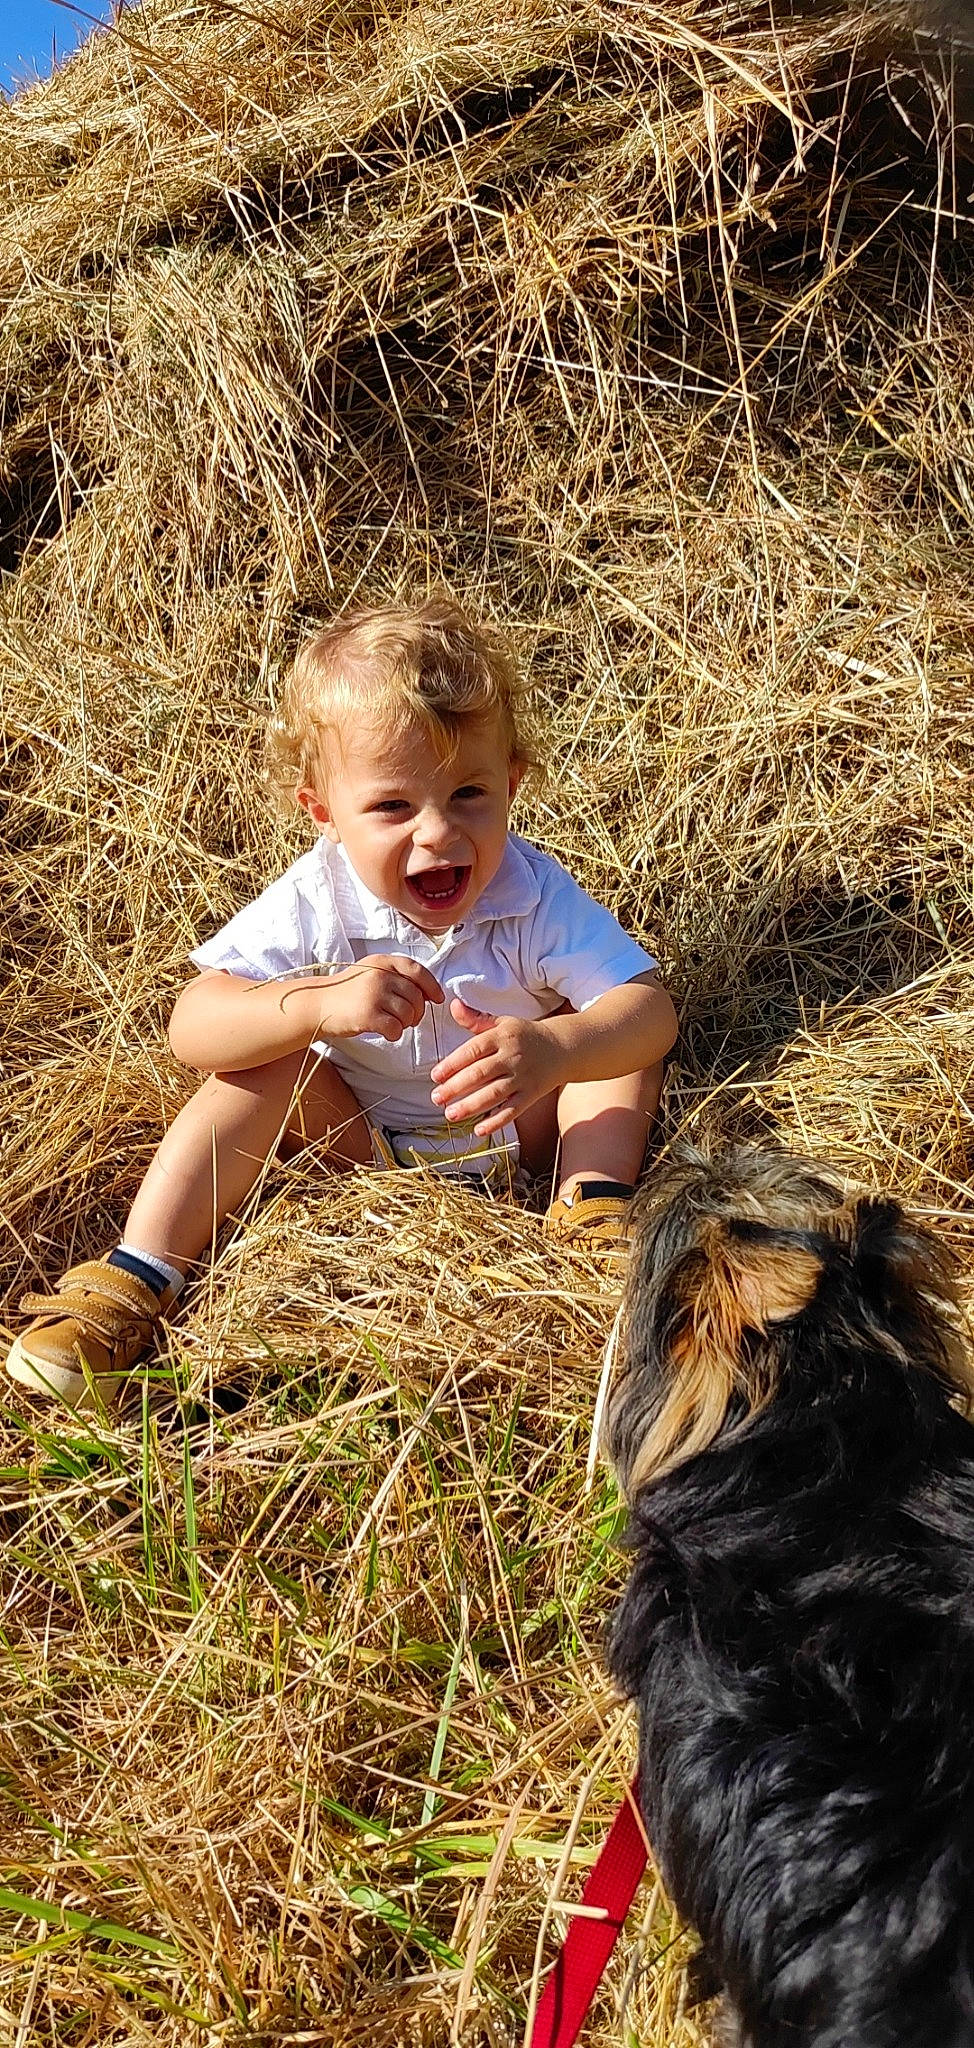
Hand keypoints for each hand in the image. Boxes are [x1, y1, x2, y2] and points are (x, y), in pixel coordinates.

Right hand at [309, 957, 442, 1041]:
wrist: (318, 1005)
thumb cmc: (348, 993)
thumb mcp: (371, 973)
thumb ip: (396, 976)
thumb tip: (429, 992)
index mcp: (382, 961)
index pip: (417, 970)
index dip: (432, 986)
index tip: (437, 998)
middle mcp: (380, 975)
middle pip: (416, 996)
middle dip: (417, 1011)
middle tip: (408, 1019)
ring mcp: (374, 994)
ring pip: (408, 1013)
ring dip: (405, 1024)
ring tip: (393, 1024)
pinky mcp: (368, 1015)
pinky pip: (396, 1028)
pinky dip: (395, 1034)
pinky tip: (386, 1033)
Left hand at [430, 998, 562, 1134]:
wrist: (562, 1047)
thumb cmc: (524, 1035)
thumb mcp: (502, 1023)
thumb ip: (475, 1019)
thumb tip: (453, 1004)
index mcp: (502, 1037)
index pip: (473, 1050)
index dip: (453, 1063)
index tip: (435, 1075)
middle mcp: (512, 1057)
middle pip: (480, 1074)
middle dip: (456, 1087)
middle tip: (437, 1098)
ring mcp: (523, 1077)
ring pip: (494, 1094)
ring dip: (471, 1106)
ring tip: (450, 1114)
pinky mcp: (531, 1094)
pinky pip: (513, 1110)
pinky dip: (496, 1121)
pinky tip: (479, 1129)